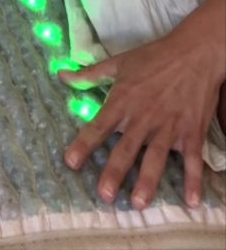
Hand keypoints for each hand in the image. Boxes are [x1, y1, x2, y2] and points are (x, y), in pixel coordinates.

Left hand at [57, 29, 223, 209]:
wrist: (194, 52)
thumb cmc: (154, 57)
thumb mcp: (119, 62)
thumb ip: (90, 74)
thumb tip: (61, 74)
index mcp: (123, 100)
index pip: (98, 126)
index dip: (83, 144)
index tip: (70, 162)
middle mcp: (143, 117)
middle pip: (126, 148)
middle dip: (114, 172)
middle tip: (104, 195)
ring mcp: (168, 126)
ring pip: (156, 157)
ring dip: (147, 181)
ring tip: (138, 203)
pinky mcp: (191, 131)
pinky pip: (192, 159)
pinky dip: (193, 180)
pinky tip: (192, 201)